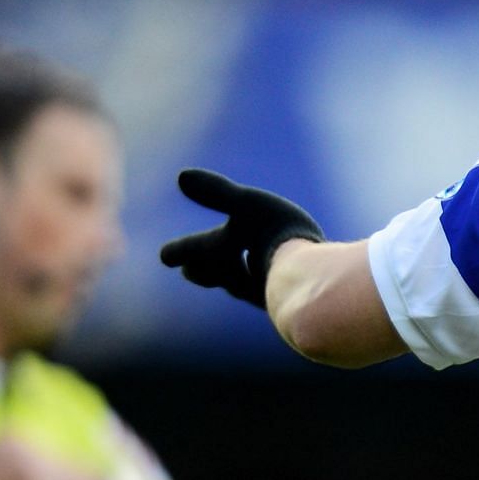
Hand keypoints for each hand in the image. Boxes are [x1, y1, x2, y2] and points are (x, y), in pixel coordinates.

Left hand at [159, 168, 322, 308]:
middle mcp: (244, 280)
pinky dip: (272, 285)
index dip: (181, 249)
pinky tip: (284, 283)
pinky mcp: (297, 303)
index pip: (198, 249)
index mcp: (225, 255)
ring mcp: (270, 295)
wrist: (315, 285)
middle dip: (206, 272)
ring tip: (241, 276)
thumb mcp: (247, 205)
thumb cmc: (277, 239)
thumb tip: (181, 176)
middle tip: (190, 273)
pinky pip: (277, 293)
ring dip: (238, 280)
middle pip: (221, 276)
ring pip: (247, 287)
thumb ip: (218, 193)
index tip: (163, 257)